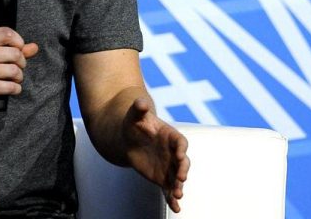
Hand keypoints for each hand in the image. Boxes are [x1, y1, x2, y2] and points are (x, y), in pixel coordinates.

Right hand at [0, 27, 38, 110]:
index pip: (7, 33)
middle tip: (16, 68)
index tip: (18, 50)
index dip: (19, 42)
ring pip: (15, 71)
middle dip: (22, 63)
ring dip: (19, 78)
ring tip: (13, 79)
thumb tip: (33, 47)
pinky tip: (10, 88)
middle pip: (16, 54)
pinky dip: (15, 89)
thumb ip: (7, 47)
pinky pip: (10, 87)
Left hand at [123, 97, 189, 212]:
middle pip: (183, 162)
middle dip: (183, 170)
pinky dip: (172, 199)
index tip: (180, 155)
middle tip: (181, 178)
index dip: (181, 149)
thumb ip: (139, 108)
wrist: (128, 137)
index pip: (180, 142)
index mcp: (170, 135)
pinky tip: (176, 208)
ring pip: (177, 178)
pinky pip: (168, 189)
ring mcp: (168, 166)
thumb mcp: (134, 114)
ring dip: (179, 186)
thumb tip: (140, 102)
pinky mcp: (162, 177)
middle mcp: (173, 152)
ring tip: (177, 195)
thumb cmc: (133, 123)